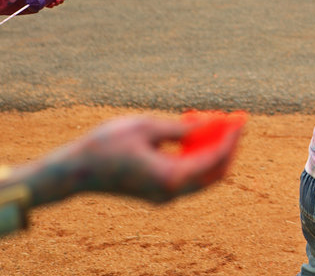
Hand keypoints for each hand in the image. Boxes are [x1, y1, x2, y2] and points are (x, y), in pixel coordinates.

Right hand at [50, 114, 242, 204]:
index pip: (215, 158)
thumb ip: (181, 128)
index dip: (231, 137)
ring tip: (214, 120)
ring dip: (211, 149)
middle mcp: (171, 192)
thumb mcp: (146, 127)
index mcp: (171, 177)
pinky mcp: (156, 192)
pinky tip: (192, 130)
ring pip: (202, 175)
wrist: (74, 171)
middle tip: (234, 121)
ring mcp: (163, 196)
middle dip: (228, 146)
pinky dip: (194, 154)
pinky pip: (186, 175)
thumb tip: (209, 125)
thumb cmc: (106, 145)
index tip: (240, 118)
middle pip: (215, 172)